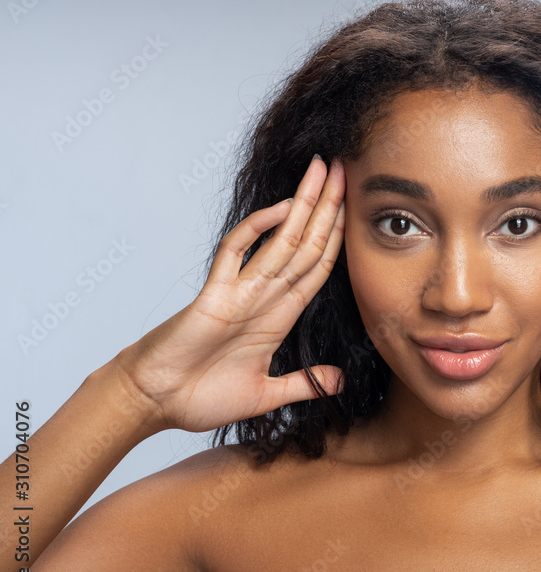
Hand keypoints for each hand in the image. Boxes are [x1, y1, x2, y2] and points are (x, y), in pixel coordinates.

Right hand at [113, 156, 345, 433]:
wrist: (155, 403)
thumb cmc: (201, 396)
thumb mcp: (266, 394)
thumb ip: (302, 384)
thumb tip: (337, 381)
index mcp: (279, 316)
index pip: (318, 268)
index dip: (339, 237)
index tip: (355, 206)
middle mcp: (263, 297)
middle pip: (305, 243)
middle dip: (327, 207)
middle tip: (345, 167)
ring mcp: (239, 292)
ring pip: (281, 241)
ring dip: (304, 206)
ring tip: (322, 170)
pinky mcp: (213, 295)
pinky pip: (236, 253)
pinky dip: (257, 229)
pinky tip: (281, 208)